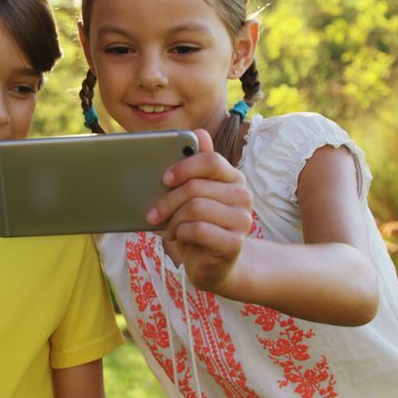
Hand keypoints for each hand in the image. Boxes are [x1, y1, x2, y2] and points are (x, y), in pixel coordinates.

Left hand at [145, 128, 252, 291]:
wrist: (215, 265)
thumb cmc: (200, 225)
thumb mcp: (194, 195)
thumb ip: (196, 166)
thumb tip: (199, 132)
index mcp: (233, 178)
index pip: (211, 160)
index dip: (184, 167)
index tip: (165, 179)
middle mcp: (243, 196)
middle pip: (196, 187)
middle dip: (168, 201)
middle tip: (154, 213)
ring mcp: (242, 220)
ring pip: (194, 208)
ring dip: (173, 221)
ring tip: (170, 228)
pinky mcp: (234, 243)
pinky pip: (198, 230)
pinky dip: (181, 234)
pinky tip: (179, 238)